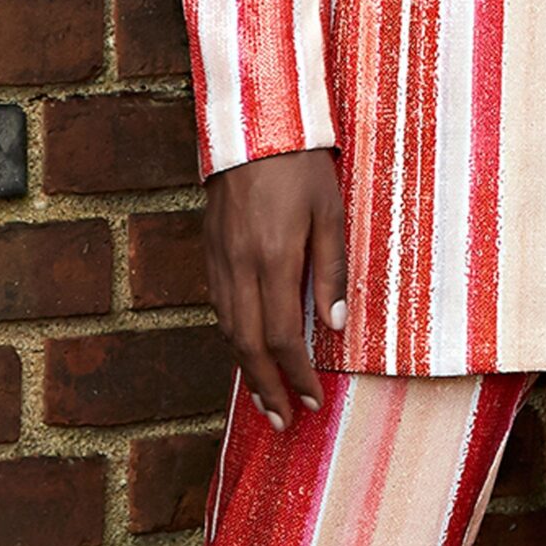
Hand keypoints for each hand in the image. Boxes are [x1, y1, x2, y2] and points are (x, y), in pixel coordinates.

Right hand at [202, 147, 348, 430]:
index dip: (297, 375)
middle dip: (268, 388)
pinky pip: (219, 307)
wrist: (252, 122)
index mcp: (273, 258)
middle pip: (248, 345)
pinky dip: (232, 339)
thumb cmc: (301, 164)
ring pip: (228, 330)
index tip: (313, 401)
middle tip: (285, 422)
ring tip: (266, 401)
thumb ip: (332, 271)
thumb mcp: (331, 213)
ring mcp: (219, 259)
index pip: (283, 336)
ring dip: (247, 371)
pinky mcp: (210, 250)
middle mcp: (239, 266)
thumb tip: (335, 328)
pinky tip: (246, 353)